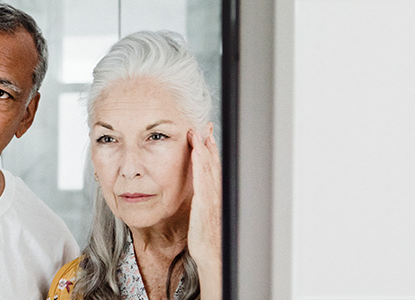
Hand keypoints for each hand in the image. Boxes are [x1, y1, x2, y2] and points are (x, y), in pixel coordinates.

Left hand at [186, 125, 222, 298]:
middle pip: (214, 165)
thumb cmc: (210, 242)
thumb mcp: (207, 219)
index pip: (214, 170)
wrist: (215, 257)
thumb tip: (202, 197)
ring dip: (204, 150)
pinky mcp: (205, 205)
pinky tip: (197, 154)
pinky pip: (203, 180)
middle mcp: (216, 196)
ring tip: (199, 133)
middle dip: (209, 144)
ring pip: (209, 169)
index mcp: (216, 198)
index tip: (207, 136)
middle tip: (206, 126)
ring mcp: (212, 199)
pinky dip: (201, 165)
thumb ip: (205, 205)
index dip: (211, 152)